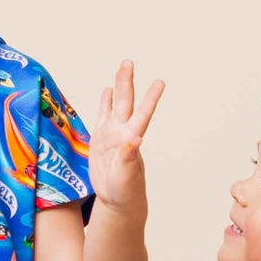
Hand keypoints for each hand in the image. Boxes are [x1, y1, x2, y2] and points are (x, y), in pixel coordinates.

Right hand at [90, 61, 164, 213]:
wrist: (116, 199)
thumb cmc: (124, 191)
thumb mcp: (126, 177)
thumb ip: (129, 159)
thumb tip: (134, 140)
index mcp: (130, 140)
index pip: (142, 115)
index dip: (151, 99)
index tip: (160, 82)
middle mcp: (122, 133)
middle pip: (125, 102)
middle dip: (127, 81)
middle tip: (128, 61)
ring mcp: (111, 134)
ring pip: (115, 105)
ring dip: (119, 86)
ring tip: (123, 67)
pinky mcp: (100, 140)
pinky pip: (102, 116)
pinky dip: (105, 102)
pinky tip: (107, 90)